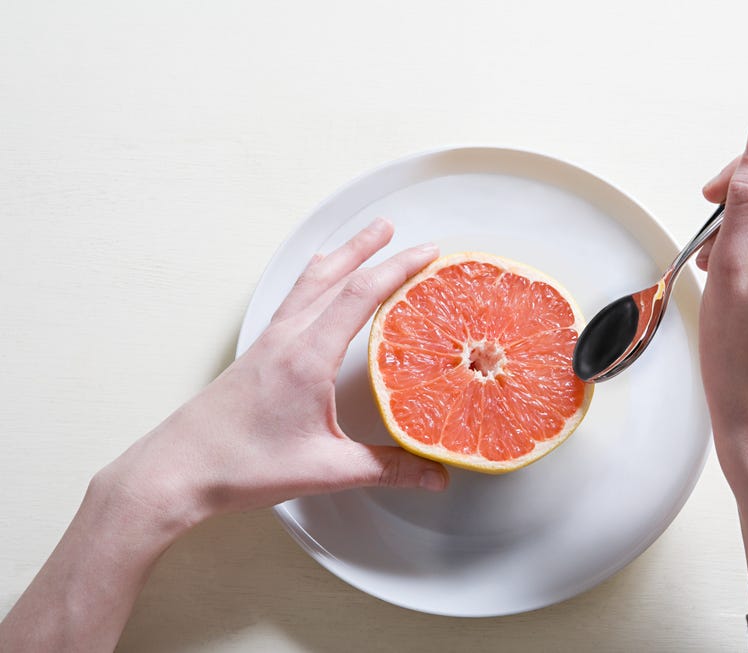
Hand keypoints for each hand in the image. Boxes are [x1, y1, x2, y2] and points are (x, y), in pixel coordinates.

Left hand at [0, 219, 450, 651]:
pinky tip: (315, 287)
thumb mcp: (326, 469)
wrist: (178, 469)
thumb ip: (386, 469)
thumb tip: (435, 476)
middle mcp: (287, 339)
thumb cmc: (243, 466)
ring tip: (359, 241)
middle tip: (391, 226)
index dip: (398, 269)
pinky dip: (313, 280)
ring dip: (339, 257)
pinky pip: (292, 301)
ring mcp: (269, 342)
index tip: (426, 253)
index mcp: (308, 357)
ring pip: (308, 284)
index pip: (360, 295)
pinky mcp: (258, 353)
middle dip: (367, 248)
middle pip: (332, 276)